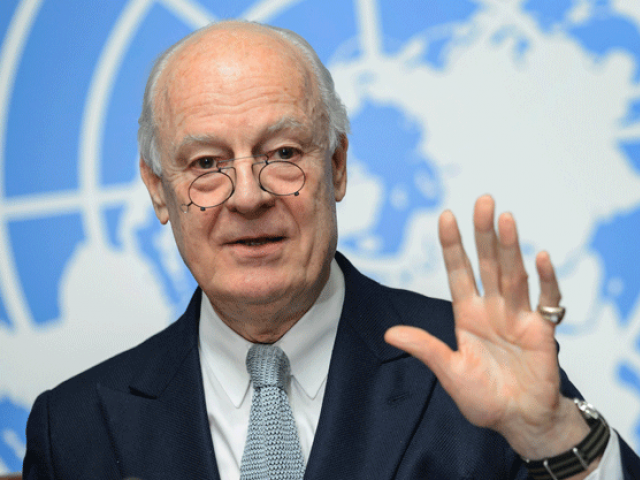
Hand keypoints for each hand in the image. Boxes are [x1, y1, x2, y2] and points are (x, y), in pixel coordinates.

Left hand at [385, 195, 588, 458]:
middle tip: (482, 200)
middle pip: (487, 264)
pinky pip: (546, 300)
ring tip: (505, 218)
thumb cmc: (485, 399)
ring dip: (510, 246)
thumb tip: (389, 333)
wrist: (521, 421)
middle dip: (483, 233)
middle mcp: (493, 308)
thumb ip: (426, 349)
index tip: (445, 215)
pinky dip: (546, 280)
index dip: (452, 245)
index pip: (458, 272)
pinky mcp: (543, 330)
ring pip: (513, 274)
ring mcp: (518, 316)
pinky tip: (541, 256)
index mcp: (467, 315)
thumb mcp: (450, 372)